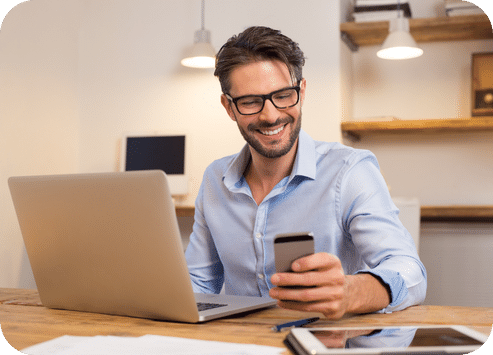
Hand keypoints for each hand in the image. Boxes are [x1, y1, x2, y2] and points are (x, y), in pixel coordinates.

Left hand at [269, 252, 390, 319]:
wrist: (347, 293)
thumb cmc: (326, 275)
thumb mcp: (322, 265)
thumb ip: (308, 264)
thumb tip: (284, 269)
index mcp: (333, 262)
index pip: (321, 260)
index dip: (306, 262)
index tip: (292, 265)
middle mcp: (336, 278)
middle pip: (309, 279)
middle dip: (288, 279)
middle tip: (274, 279)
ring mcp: (335, 294)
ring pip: (307, 295)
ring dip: (287, 294)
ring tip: (274, 292)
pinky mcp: (332, 308)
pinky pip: (308, 307)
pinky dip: (292, 305)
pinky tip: (282, 301)